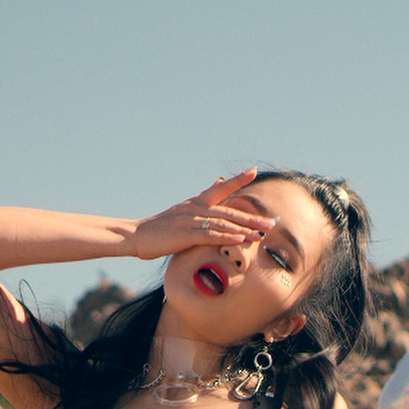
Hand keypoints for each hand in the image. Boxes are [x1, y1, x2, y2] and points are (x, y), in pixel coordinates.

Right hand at [129, 168, 276, 259]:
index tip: (254, 170)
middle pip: (230, 211)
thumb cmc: (159, 227)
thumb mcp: (182, 210)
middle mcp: (196, 208)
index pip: (221, 188)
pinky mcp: (186, 235)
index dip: (238, 179)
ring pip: (224, 223)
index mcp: (196, 202)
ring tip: (262, 233)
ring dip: (245, 229)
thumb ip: (202, 199)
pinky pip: (210, 235)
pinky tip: (241, 239)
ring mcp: (191, 221)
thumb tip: (217, 183)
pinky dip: (227, 237)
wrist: (135, 235)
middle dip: (253, 217)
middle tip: (273, 221)